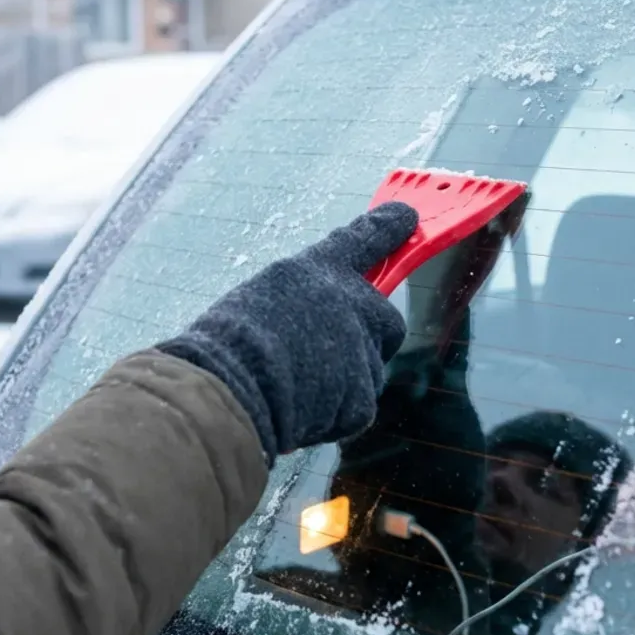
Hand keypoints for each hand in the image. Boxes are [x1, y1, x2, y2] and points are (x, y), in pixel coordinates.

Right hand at [156, 202, 418, 459]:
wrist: (229, 385)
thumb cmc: (227, 342)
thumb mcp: (261, 298)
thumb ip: (302, 302)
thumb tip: (320, 323)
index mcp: (317, 270)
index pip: (364, 238)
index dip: (387, 228)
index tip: (407, 218)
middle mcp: (350, 302)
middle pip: (386, 320)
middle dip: (371, 338)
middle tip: (334, 354)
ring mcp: (361, 350)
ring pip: (367, 370)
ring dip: (342, 381)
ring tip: (293, 384)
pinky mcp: (361, 398)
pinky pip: (354, 409)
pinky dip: (331, 416)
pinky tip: (297, 411)